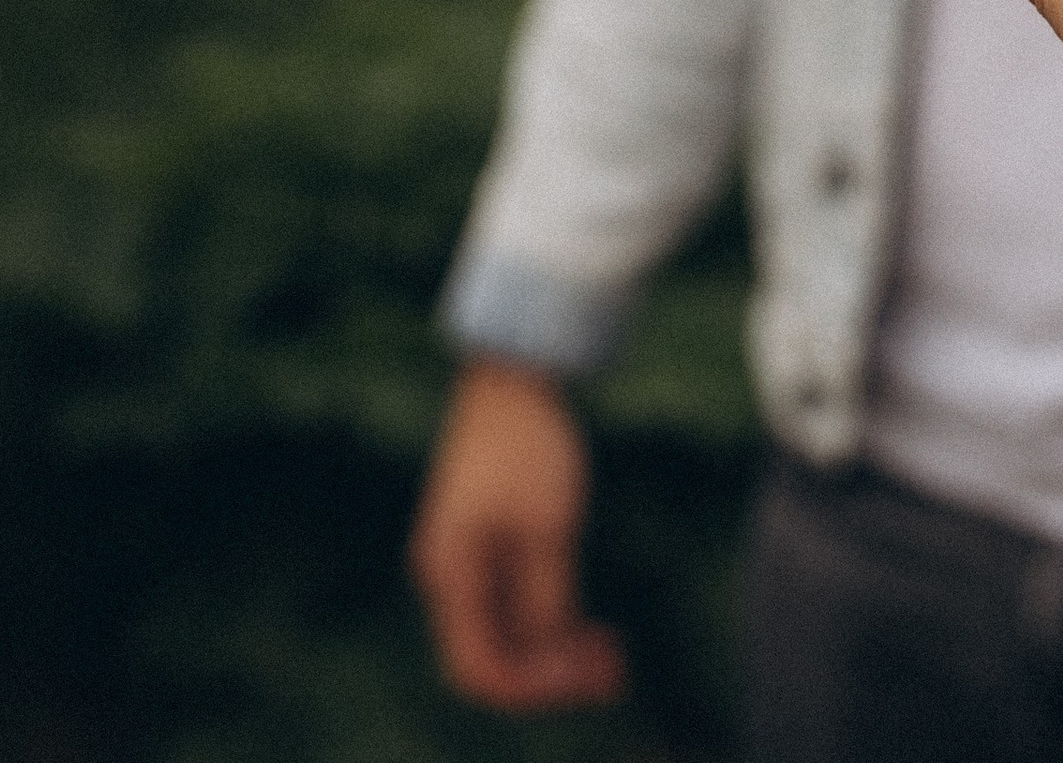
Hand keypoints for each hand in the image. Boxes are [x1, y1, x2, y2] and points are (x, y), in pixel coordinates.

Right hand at [408, 357, 626, 712]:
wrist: (513, 377)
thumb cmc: (528, 443)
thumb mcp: (548, 526)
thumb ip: (548, 598)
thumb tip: (555, 658)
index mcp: (451, 574)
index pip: (482, 667)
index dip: (535, 686)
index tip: (586, 676)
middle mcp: (448, 579)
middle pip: (495, 657)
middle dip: (552, 674)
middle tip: (613, 672)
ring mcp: (465, 565)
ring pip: (506, 635)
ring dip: (555, 653)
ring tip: (611, 656)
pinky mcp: (485, 550)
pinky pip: (512, 607)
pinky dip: (550, 623)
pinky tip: (591, 630)